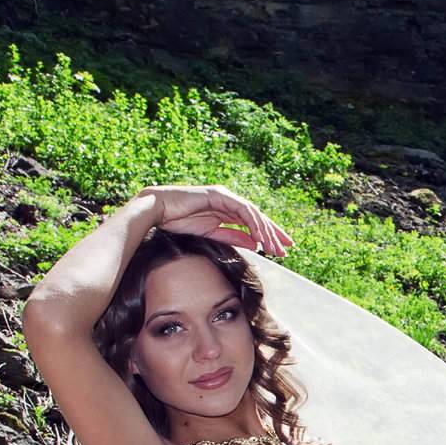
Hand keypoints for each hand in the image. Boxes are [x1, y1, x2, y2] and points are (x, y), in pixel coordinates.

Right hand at [137, 184, 293, 255]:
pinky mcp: (219, 195)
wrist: (158, 212)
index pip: (253, 223)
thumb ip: (233, 237)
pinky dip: (252, 223)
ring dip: (266, 231)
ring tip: (275, 247)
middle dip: (274, 233)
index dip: (268, 235)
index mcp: (227, 210)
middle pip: (257, 217)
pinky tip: (260, 237)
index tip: (282, 249)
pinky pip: (241, 210)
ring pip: (253, 214)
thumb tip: (256, 244)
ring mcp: (224, 196)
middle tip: (288, 248)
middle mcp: (228, 202)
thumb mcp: (212, 234)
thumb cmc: (179, 222)